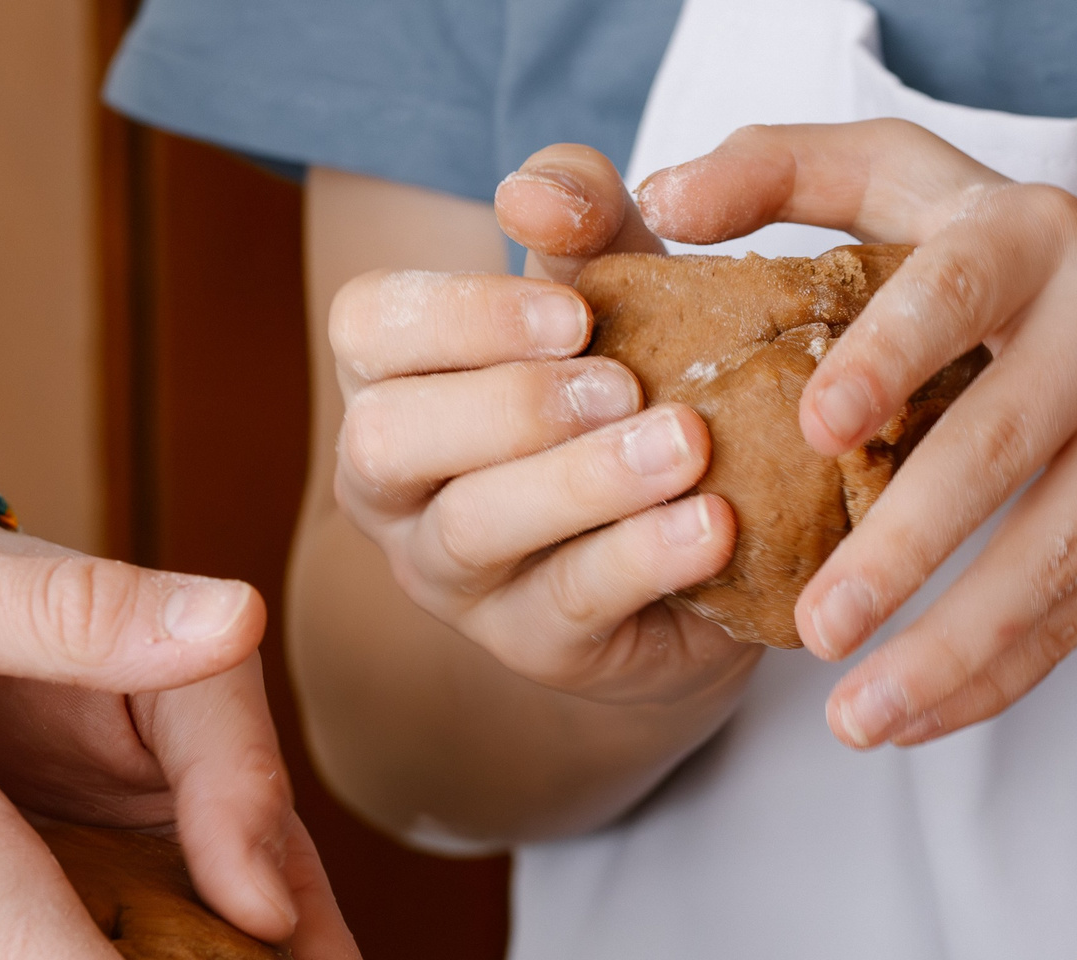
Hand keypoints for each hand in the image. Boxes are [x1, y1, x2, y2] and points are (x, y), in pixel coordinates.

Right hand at [322, 144, 752, 708]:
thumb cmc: (632, 396)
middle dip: (509, 405)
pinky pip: (569, 601)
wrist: (706, 547)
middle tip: (627, 383)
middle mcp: (396, 486)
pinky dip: (642, 556)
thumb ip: (581, 224)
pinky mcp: (533, 647)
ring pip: (476, 527)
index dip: (460, 315)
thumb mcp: (614, 291)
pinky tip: (711, 524)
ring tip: (685, 446)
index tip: (573, 312)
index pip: (366, 329)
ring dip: (583, 481)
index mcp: (395, 380)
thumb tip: (532, 196)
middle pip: (389, 437)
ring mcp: (454, 578)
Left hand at [634, 120, 1076, 746]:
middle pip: (999, 447)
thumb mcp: (916, 190)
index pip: (957, 291)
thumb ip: (787, 175)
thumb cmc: (1013, 267)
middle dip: (903, 550)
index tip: (812, 428)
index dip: (887, 357)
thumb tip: (661, 198)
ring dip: (950, 648)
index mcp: (1034, 233)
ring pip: (1052, 554)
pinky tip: (916, 719)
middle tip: (814, 630)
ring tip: (855, 717)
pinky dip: (997, 676)